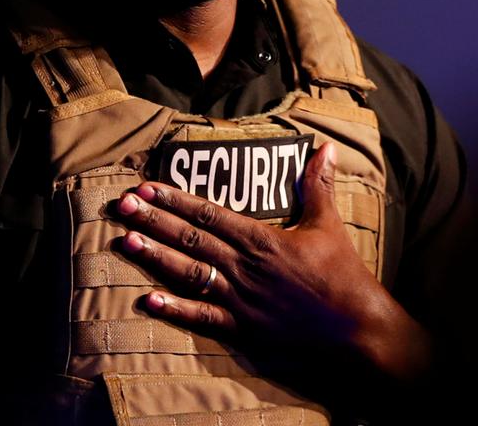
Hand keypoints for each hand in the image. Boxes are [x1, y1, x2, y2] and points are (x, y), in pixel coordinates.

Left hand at [113, 143, 431, 385]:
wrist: (356, 328)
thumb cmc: (343, 275)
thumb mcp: (329, 225)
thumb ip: (318, 186)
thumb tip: (324, 148)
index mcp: (262, 239)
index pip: (209, 213)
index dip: (175, 199)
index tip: (146, 188)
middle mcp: (245, 266)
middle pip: (191, 238)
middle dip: (154, 221)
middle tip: (121, 207)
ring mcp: (240, 299)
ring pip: (189, 273)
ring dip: (156, 258)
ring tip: (126, 243)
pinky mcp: (242, 329)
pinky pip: (202, 318)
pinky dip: (174, 309)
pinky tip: (148, 299)